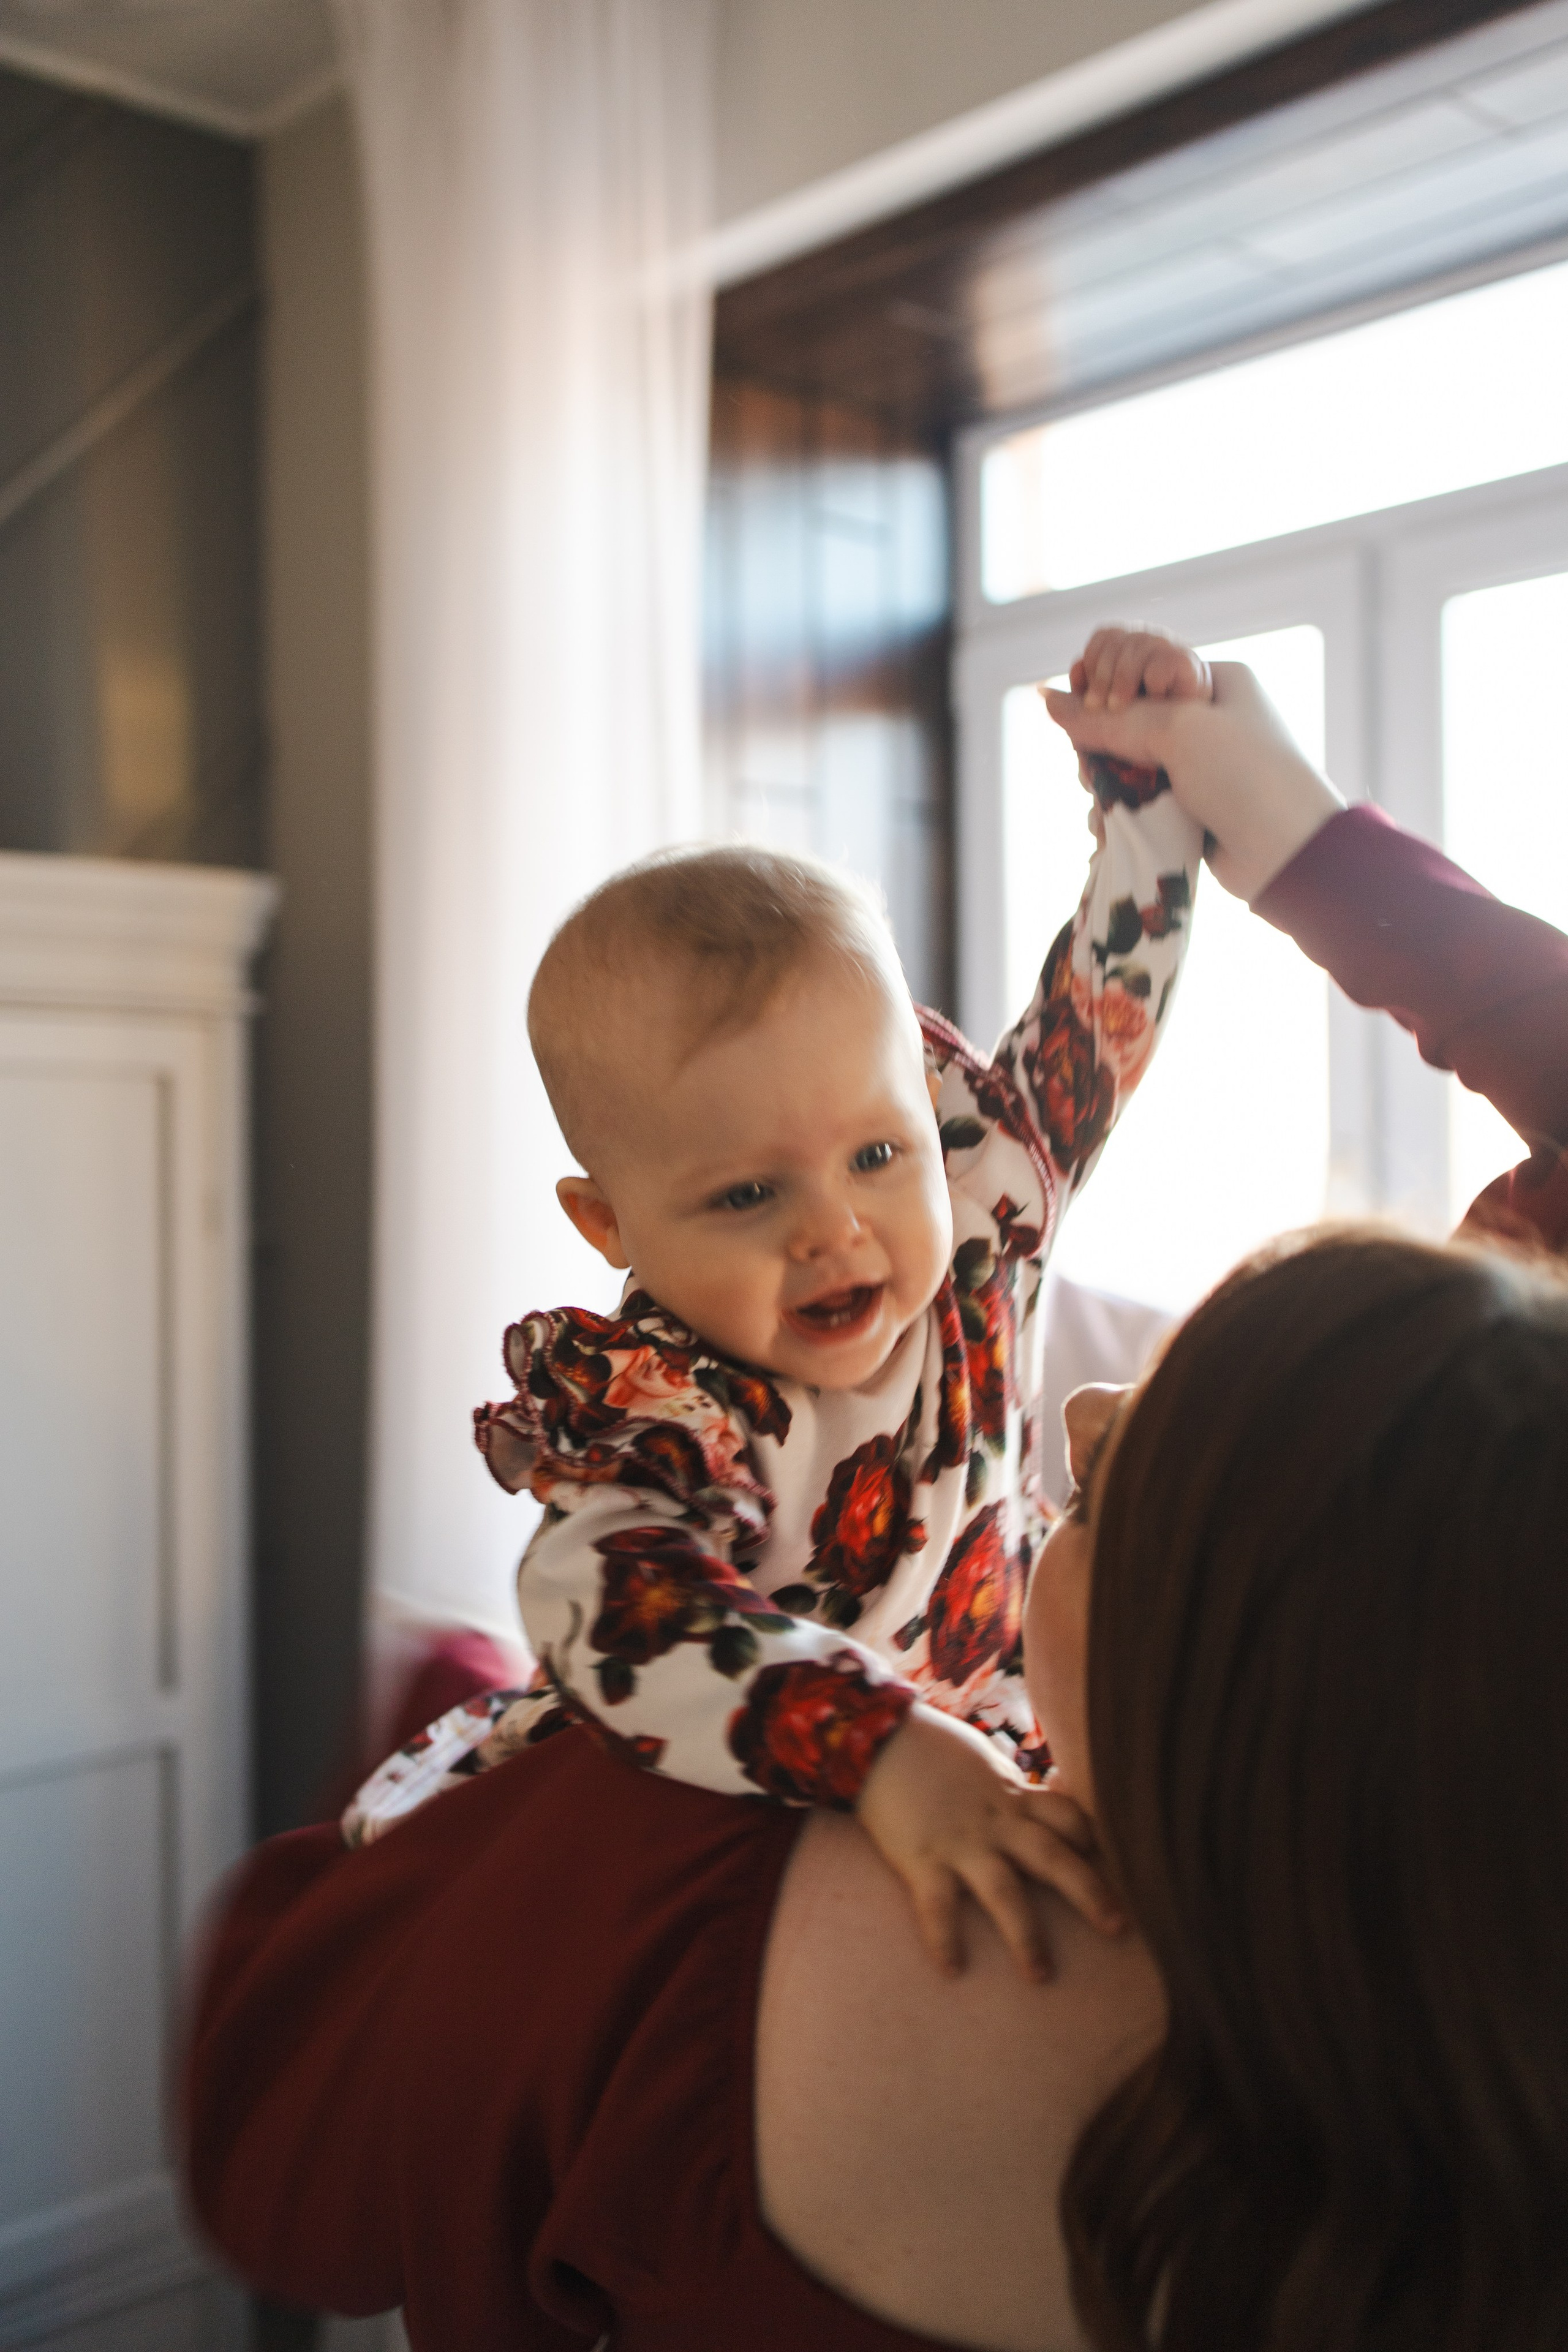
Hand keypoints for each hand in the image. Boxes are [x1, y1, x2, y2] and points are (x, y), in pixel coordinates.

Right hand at [855, 1703, 1123, 1981]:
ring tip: (1041, 1976)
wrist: (874, 1735)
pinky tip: (952, 1970)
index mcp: (1011, 1795)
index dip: (1090, 1841)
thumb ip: (1004, 1787)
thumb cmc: (925, 1744)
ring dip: (1026, 1936)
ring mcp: (961, 1842)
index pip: (1068, 1817)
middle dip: (1089, 1894)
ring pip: (1005, 1892)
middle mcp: (996, 1821)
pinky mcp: (922, 1857)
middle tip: (1119, 1929)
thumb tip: (1022, 1798)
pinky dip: (945, 1939)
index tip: (1104, 1864)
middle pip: (1054, 1858)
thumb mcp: (979, 1760)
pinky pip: (938, 1906)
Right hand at [1043, 637, 1343, 901]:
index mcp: (1214, 680)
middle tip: (1090, 763)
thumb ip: (1109, 717)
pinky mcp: (1187, 806)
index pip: (1140, 666)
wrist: (1290, 851)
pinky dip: (1117, 811)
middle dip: (1098, 740)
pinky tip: (1106, 827)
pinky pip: (1137, 799)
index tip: (1087, 705)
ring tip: (1099, 800)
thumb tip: (1048, 698)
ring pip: (1125, 762)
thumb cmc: (1246, 773)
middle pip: (1125, 716)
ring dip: (1103, 781)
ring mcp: (1196, 765)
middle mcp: (1206, 718)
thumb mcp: (1178, 731)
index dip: (1105, 683)